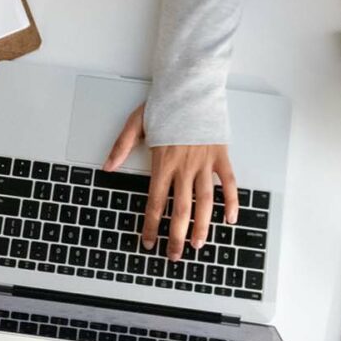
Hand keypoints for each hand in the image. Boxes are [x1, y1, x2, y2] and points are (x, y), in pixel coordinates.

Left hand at [103, 104, 237, 259]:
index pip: (154, 202)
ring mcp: (204, 162)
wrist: (191, 85)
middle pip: (179, 209)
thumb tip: (108, 166)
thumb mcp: (136, 122)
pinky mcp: (220, 155)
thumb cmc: (165, 103)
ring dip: (201, 226)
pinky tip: (230, 219)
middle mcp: (184, 166)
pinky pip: (228, 183)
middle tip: (174, 255)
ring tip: (197, 244)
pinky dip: (232, 201)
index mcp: (162, 162)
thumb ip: (122, 146)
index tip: (148, 242)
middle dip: (176, 236)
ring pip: (204, 202)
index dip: (151, 225)